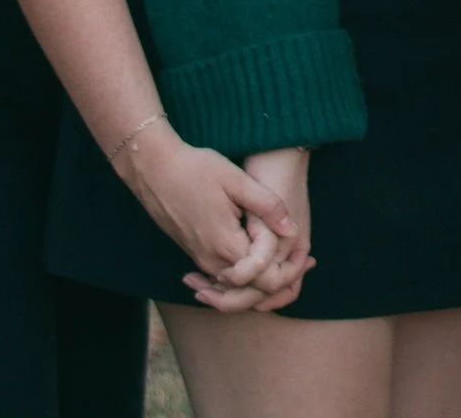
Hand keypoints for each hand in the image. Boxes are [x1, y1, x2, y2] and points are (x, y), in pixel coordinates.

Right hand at [184, 147, 313, 312]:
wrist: (153, 169)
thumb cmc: (195, 169)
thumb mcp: (236, 180)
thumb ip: (267, 206)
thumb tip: (292, 229)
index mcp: (227, 246)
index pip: (266, 281)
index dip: (290, 273)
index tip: (306, 256)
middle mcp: (212, 261)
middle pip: (252, 290)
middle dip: (280, 280)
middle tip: (305, 260)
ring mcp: (200, 259)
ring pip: (237, 286)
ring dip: (261, 277)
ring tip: (288, 258)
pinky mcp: (194, 253)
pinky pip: (223, 276)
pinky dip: (244, 273)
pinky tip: (259, 254)